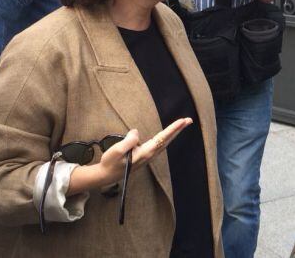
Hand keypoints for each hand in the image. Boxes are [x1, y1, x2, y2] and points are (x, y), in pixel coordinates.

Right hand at [69, 118, 192, 192]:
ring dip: (173, 133)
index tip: (182, 121)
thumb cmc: (110, 163)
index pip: (162, 138)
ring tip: (181, 124)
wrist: (105, 175)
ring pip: (164, 143)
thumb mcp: (117, 151)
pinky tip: (168, 135)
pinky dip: (166, 138)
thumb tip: (136, 132)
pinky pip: (158, 145)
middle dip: (178, 130)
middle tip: (189, 120)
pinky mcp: (144, 156)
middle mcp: (149, 155)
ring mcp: (147, 156)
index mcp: (145, 153)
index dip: (173, 129)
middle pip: (167, 140)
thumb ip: (128, 141)